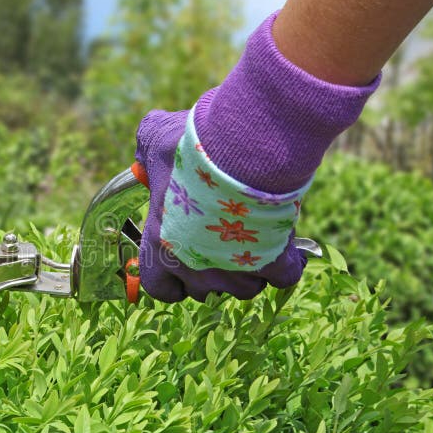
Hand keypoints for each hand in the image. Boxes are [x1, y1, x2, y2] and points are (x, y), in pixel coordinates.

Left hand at [134, 109, 307, 302]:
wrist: (240, 153)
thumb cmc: (192, 151)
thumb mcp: (155, 142)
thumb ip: (146, 150)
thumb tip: (146, 148)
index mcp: (159, 248)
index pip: (160, 288)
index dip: (173, 279)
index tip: (184, 262)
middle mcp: (193, 269)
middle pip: (205, 290)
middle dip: (213, 271)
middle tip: (223, 240)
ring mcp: (233, 273)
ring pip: (244, 288)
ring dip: (249, 269)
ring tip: (254, 238)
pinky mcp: (271, 266)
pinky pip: (283, 279)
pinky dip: (286, 265)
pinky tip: (286, 247)